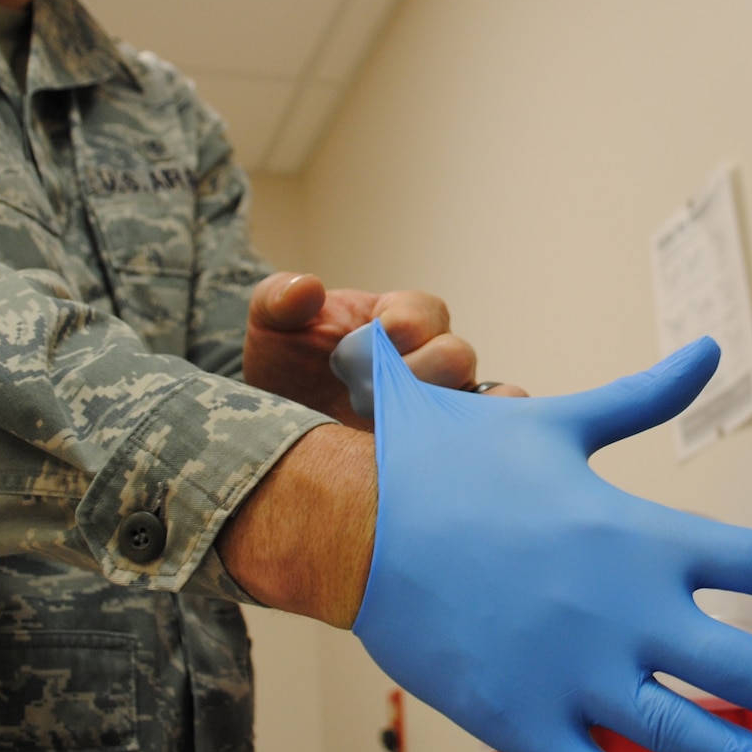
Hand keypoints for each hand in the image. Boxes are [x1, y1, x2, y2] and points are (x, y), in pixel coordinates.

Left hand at [244, 272, 513, 426]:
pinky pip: (481, 446)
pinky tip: (454, 462)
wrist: (278, 433)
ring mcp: (438, 407)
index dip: (404, 326)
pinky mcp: (438, 452)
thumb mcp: (270, 326)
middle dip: (419, 373)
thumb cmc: (283, 367)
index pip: (425, 312)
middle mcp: (429, 360)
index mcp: (398, 319)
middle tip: (370, 398)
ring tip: (426, 429)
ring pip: (479, 403)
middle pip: (457, 357)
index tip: (371, 342)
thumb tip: (306, 288)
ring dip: (456, 414)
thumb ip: (279, 298)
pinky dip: (481, 449)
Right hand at [339, 323, 751, 751]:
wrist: (353, 519)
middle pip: (749, 668)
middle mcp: (622, 607)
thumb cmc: (454, 462)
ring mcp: (573, 672)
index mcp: (639, 532)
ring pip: (688, 740)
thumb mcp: (557, 420)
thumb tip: (705, 349)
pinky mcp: (522, 720)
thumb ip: (643, 396)